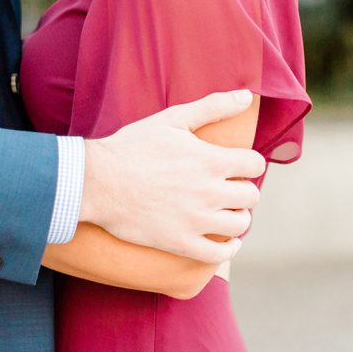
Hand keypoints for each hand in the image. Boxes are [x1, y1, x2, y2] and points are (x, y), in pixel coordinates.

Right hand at [80, 90, 265, 263]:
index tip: (237, 166)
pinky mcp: (180, 243)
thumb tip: (246, 96)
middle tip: (229, 188)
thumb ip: (213, 106)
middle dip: (243, 190)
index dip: (248, 163)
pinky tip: (227, 242)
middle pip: (251, 196)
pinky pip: (219, 256)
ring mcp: (196, 221)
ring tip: (226, 211)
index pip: (255, 164)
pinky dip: (229, 250)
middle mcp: (209, 192)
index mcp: (211, 160)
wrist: (98, 181)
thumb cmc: (133, 146)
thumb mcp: (173, 119)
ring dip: (237, 217)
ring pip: (240, 225)